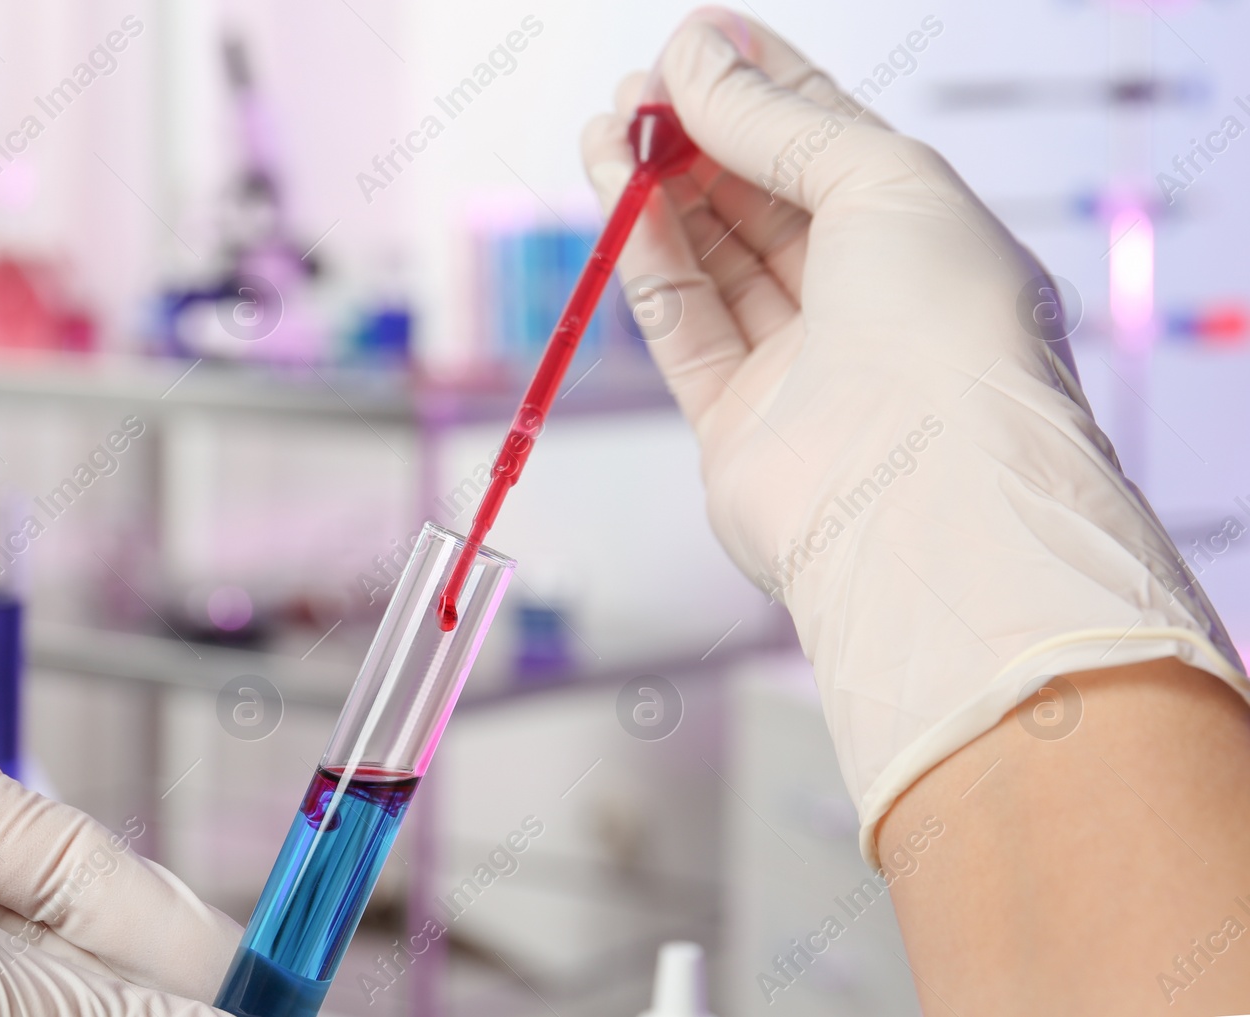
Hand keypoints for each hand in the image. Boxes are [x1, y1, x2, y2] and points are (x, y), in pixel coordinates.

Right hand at [581, 9, 1244, 861]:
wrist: (925, 506)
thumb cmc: (945, 330)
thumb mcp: (880, 179)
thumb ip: (779, 120)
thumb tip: (695, 54)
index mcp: (930, 242)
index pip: (833, 145)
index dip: (764, 88)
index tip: (694, 39)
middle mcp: (870, 306)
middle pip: (765, 201)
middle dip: (700, 136)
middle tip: (637, 86)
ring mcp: (802, 368)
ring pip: (715, 259)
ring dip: (658, 188)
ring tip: (608, 125)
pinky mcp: (736, 424)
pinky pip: (684, 321)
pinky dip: (646, 254)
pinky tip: (616, 190)